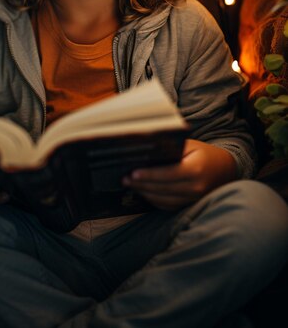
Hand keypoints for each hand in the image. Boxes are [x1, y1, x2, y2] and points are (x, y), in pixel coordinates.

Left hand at [123, 139, 237, 209]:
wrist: (225, 169)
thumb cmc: (203, 153)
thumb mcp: (190, 145)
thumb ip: (171, 149)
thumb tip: (147, 152)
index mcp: (195, 170)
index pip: (168, 175)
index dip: (149, 175)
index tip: (133, 173)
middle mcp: (195, 188)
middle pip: (163, 189)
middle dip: (141, 184)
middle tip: (125, 178)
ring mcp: (193, 199)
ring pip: (164, 200)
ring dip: (145, 193)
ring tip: (130, 185)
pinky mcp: (190, 205)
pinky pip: (168, 206)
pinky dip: (154, 200)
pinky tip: (143, 192)